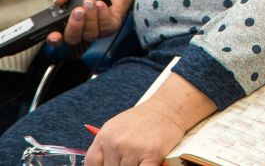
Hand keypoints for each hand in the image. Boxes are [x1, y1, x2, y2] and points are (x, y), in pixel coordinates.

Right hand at [48, 0, 141, 45]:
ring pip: (90, 34)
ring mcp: (96, 29)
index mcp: (64, 20)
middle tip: (78, 10)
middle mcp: (79, 28)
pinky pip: (106, 28)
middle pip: (72, 38)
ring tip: (90, 0)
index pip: (56, 37)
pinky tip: (101, 4)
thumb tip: (56, 1)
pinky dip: (103, 16)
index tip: (54, 35)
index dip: (53, 39)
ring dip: (90, 17)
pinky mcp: (111, 26)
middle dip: (74, 25)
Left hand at [85, 74, 213, 165]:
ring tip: (140, 158)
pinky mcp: (150, 154)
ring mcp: (132, 149)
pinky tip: (146, 163)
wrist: (169, 107)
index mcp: (104, 136)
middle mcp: (115, 143)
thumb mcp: (118, 127)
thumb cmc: (145, 118)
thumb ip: (107, 147)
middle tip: (129, 159)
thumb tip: (104, 164)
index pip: (92, 164)